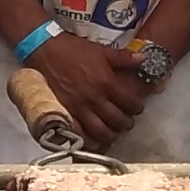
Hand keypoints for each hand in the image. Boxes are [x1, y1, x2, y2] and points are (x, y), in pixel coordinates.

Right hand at [25, 33, 147, 143]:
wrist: (45, 51)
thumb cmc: (74, 50)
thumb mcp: (102, 51)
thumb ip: (124, 58)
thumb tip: (144, 58)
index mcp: (107, 83)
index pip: (129, 103)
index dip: (137, 108)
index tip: (137, 108)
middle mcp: (95, 99)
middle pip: (117, 121)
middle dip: (126, 124)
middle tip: (127, 122)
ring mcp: (79, 108)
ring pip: (100, 131)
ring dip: (110, 135)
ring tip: (113, 132)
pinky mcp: (65, 113)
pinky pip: (79, 133)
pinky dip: (89, 140)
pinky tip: (94, 140)